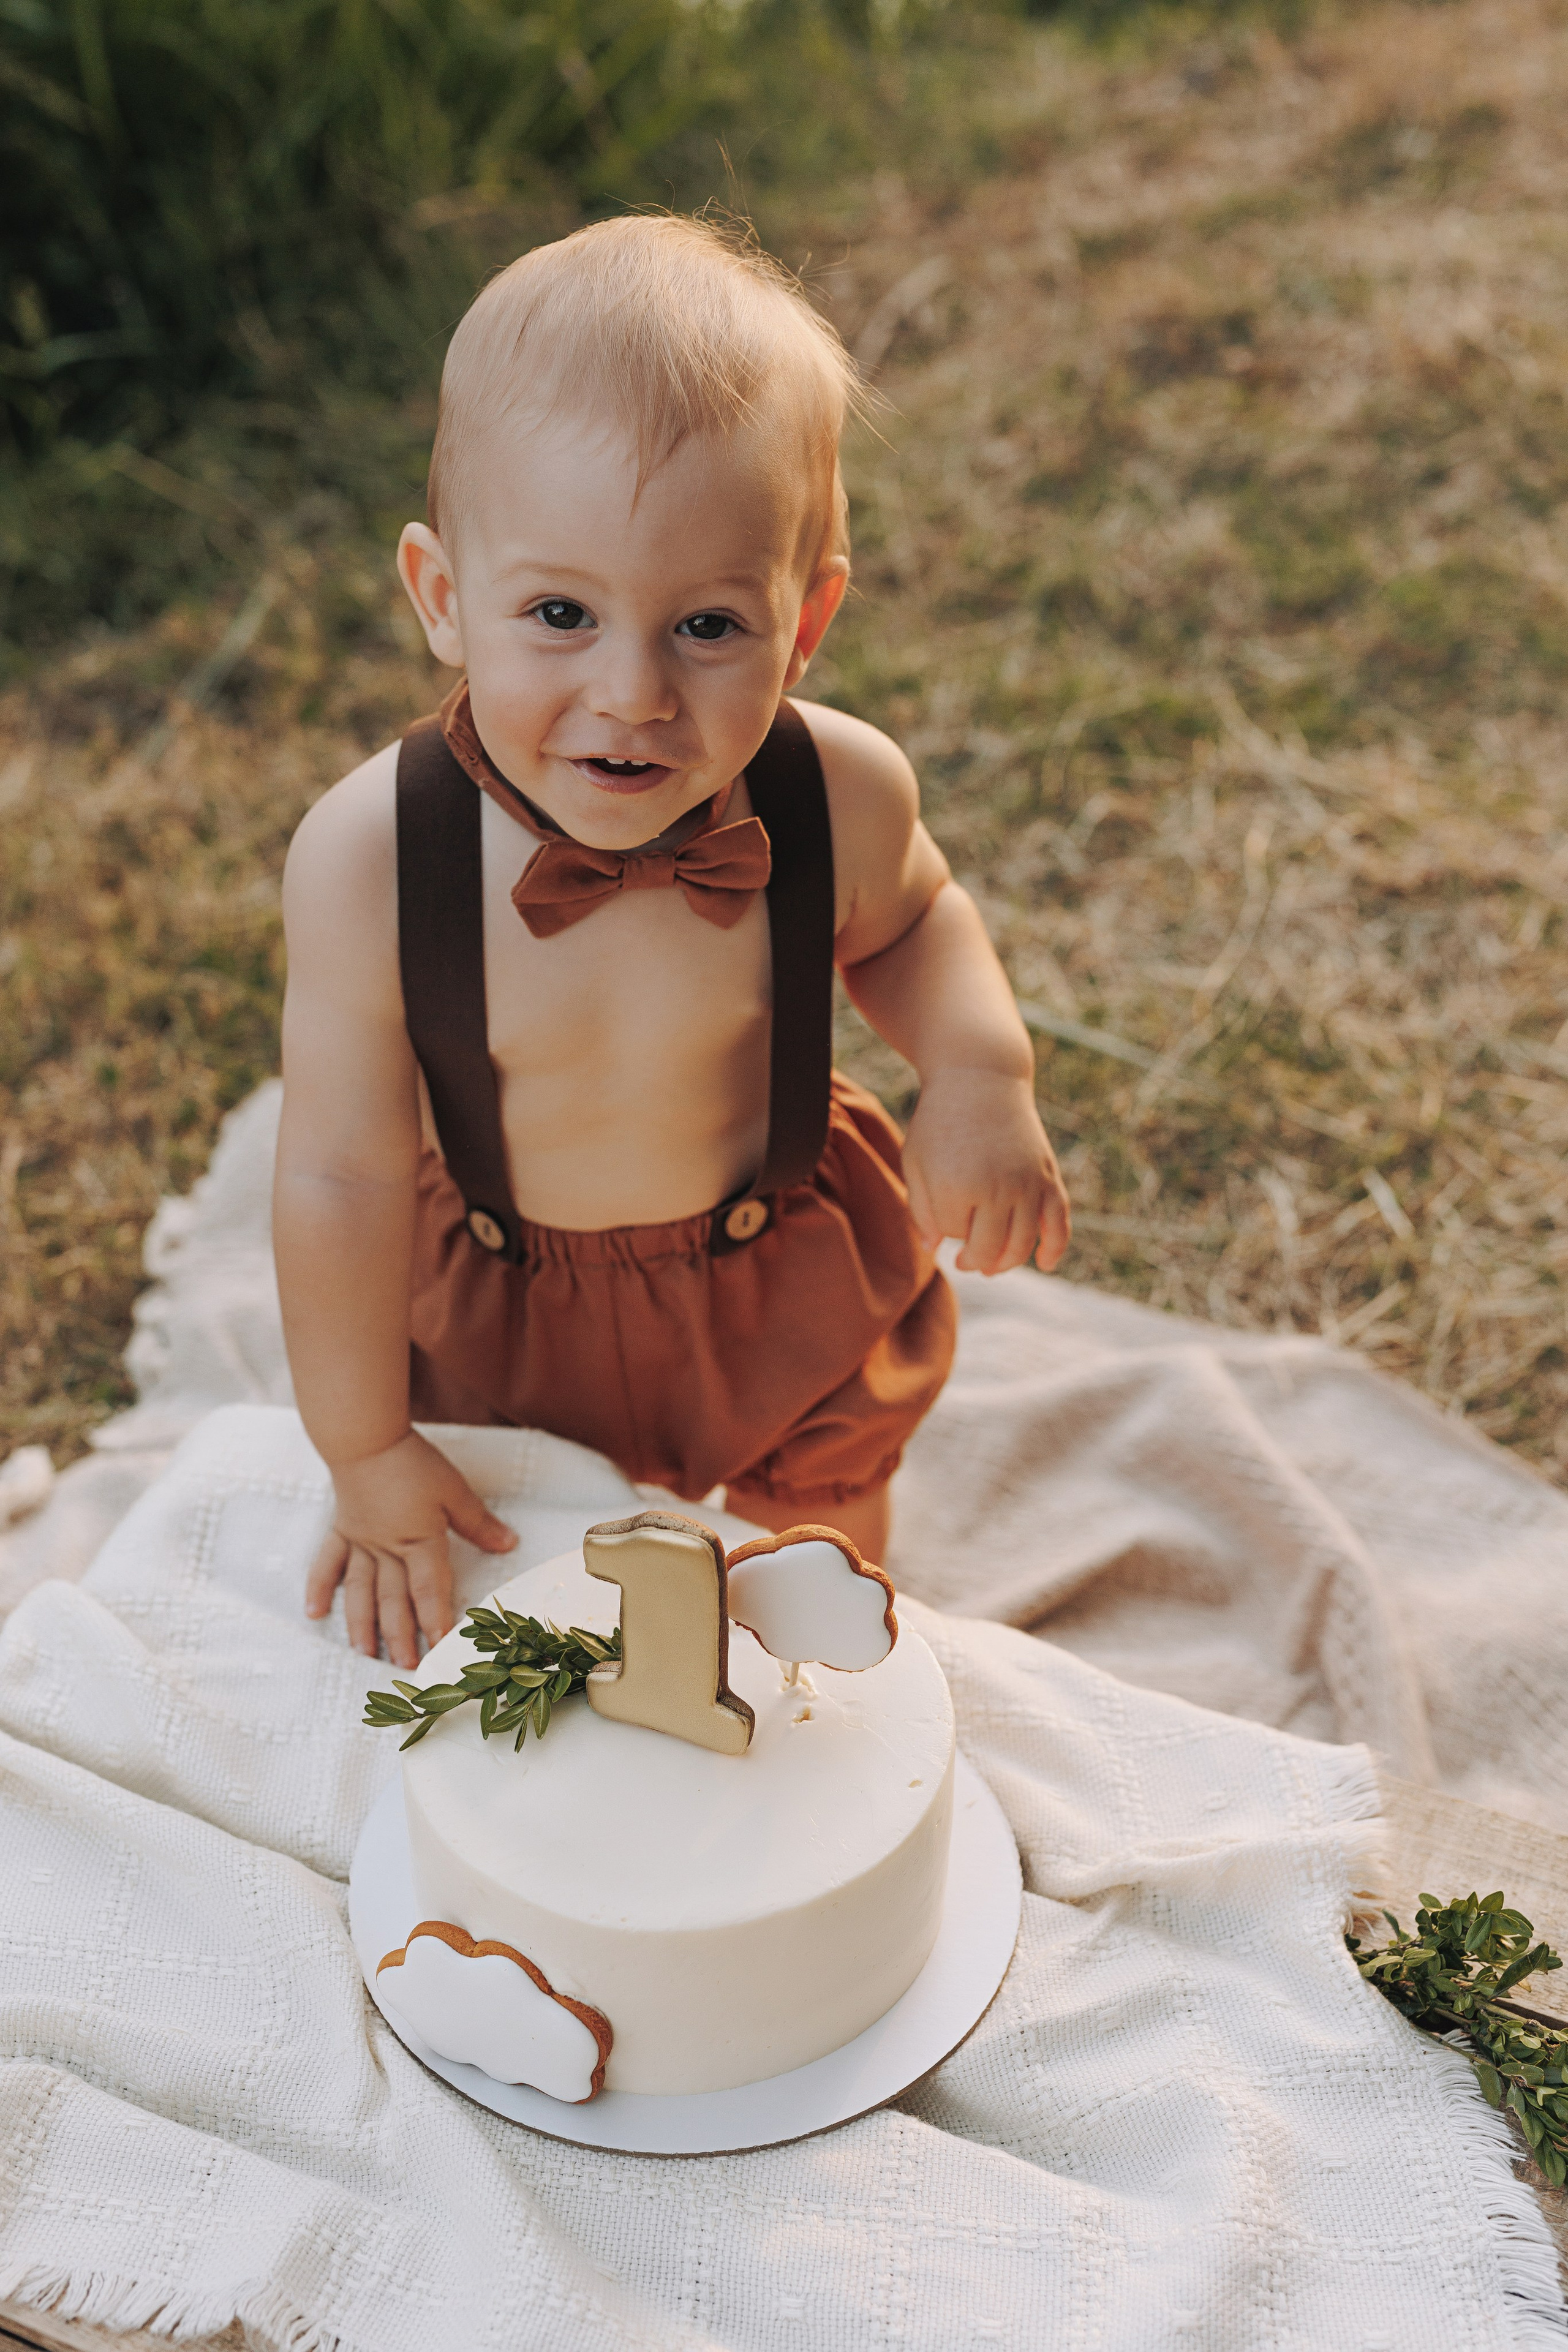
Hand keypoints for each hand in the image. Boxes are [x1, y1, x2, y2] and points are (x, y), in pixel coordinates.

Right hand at [305, 1429, 517, 1666]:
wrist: (366, 1437)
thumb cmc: (412, 1462)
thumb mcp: (454, 1490)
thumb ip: (478, 1523)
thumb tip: (509, 1545)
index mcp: (419, 1541)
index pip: (429, 1590)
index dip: (436, 1621)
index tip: (442, 1648)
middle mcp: (386, 1550)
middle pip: (393, 1600)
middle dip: (400, 1636)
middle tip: (405, 1667)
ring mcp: (359, 1543)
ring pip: (360, 1592)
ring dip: (362, 1625)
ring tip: (365, 1654)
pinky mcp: (340, 1530)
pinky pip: (327, 1564)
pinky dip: (318, 1588)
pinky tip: (314, 1613)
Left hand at [902, 1067, 1070, 1274]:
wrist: (979, 1078)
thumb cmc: (939, 1121)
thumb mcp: (915, 1162)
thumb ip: (920, 1209)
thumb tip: (935, 1249)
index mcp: (955, 1187)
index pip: (952, 1235)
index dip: (943, 1230)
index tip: (939, 1213)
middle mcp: (996, 1189)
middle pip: (988, 1249)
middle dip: (974, 1260)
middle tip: (964, 1262)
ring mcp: (1027, 1184)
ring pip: (1023, 1245)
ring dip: (1006, 1263)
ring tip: (990, 1266)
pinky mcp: (1048, 1176)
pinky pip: (1059, 1223)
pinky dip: (1055, 1248)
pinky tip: (1046, 1264)